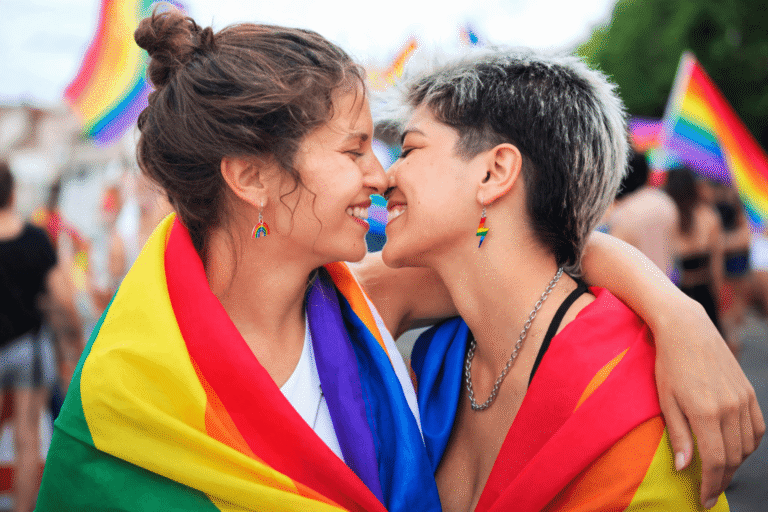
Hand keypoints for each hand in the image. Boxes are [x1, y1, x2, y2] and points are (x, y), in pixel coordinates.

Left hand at [653, 298, 763, 508]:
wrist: (687, 330)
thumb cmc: (668, 364)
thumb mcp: (665, 400)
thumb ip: (678, 436)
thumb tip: (686, 469)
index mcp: (705, 412)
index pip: (716, 461)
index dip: (711, 486)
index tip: (705, 501)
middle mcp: (729, 407)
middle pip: (734, 458)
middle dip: (722, 479)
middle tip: (710, 492)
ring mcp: (743, 399)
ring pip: (747, 446)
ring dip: (735, 464)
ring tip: (719, 472)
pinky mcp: (749, 392)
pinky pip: (757, 428)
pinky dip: (748, 445)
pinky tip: (735, 449)